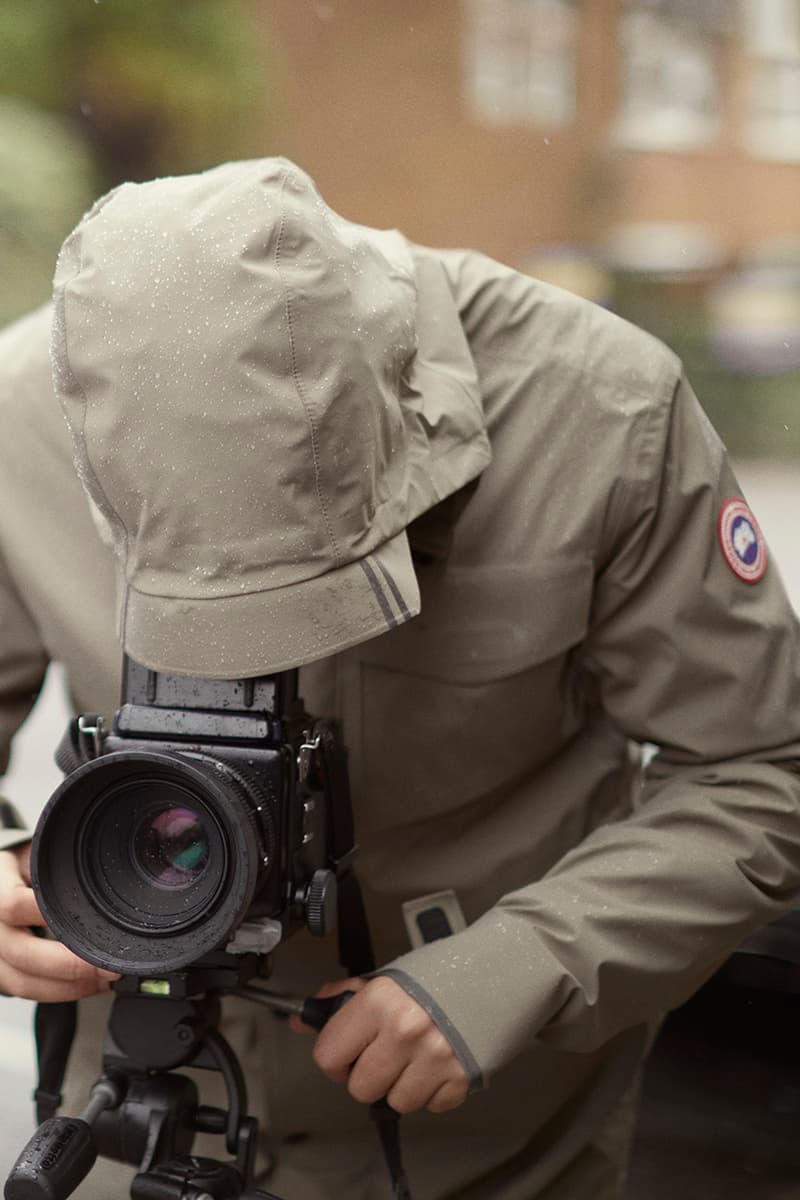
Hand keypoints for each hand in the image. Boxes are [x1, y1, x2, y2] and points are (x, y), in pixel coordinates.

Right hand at [0, 843, 118, 1000]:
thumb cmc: (19, 869)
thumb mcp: (32, 856)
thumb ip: (55, 863)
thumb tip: (102, 859)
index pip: (14, 904)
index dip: (48, 914)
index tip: (88, 920)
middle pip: (22, 954)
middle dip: (70, 965)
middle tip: (108, 965)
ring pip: (23, 981)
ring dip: (68, 987)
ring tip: (104, 979)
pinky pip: (26, 992)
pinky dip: (59, 993)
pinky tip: (86, 985)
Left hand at [291, 975, 468, 1114]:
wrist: (500, 970)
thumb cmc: (443, 973)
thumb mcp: (388, 977)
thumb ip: (343, 999)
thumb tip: (305, 1018)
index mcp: (380, 1001)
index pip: (329, 1055)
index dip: (335, 1057)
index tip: (346, 1053)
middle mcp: (404, 1031)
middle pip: (360, 1088)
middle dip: (369, 1074)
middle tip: (386, 1052)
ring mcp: (434, 1058)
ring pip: (395, 1102)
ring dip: (403, 1085)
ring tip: (416, 1055)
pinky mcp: (460, 1079)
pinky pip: (431, 1106)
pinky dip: (433, 1091)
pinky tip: (438, 1062)